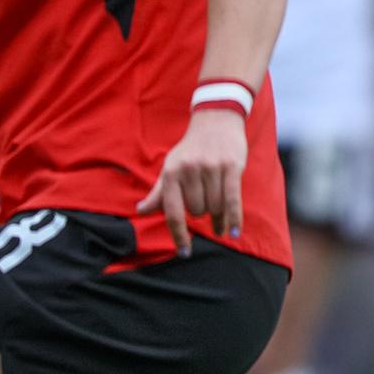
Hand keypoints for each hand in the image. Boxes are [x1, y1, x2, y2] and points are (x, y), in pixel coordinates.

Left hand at [138, 107, 247, 254]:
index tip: (184, 252)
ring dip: (218, 216)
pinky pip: (232, 200)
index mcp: (170, 173)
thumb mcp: (171, 168)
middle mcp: (189, 171)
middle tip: (205, 203)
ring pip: (215, 207)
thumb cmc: (190, 149)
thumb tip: (140, 211)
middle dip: (201, 213)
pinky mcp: (231, 167)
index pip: (172, 211)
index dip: (178, 234)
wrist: (215, 120)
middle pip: (197, 211)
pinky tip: (233, 232)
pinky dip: (233, 218)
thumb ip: (158, 192)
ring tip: (220, 216)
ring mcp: (211, 168)